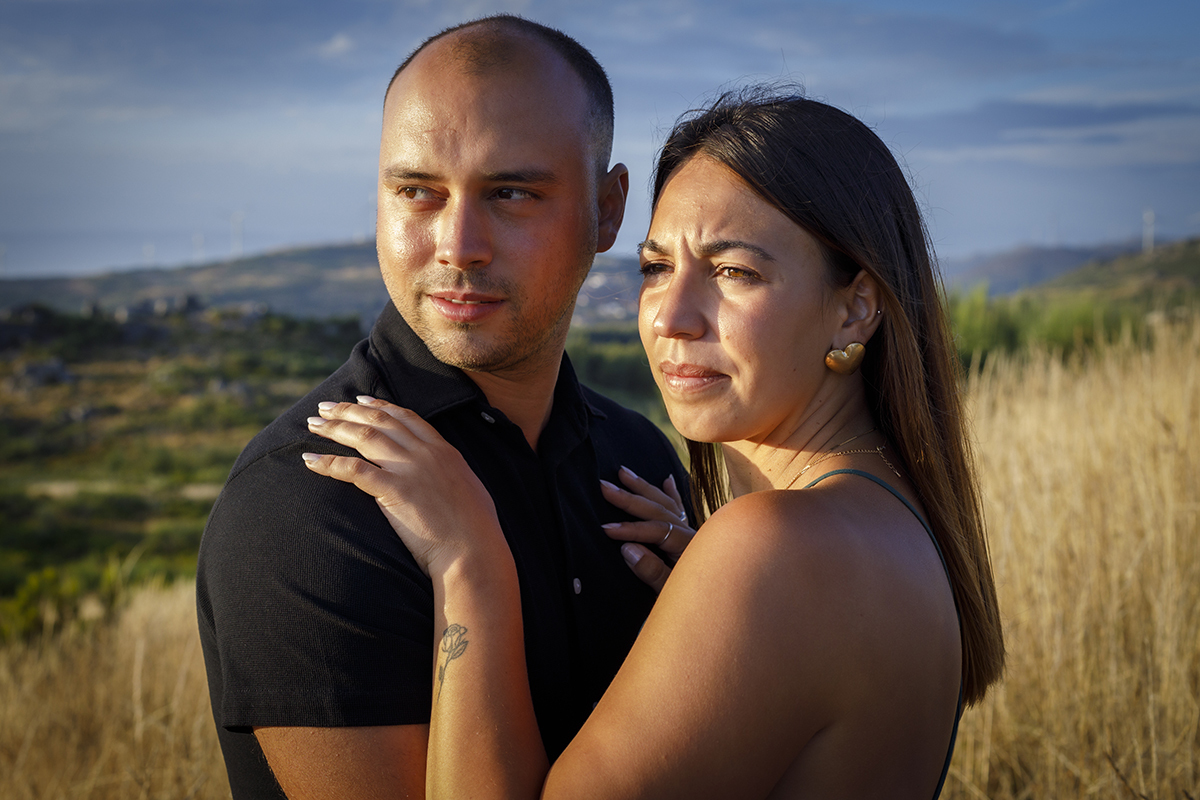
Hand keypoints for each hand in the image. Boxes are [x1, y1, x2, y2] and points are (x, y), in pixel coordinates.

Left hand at [301, 396, 506, 576]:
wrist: (474, 551)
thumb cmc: (476, 530)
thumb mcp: (468, 488)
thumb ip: (450, 474)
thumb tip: (444, 475)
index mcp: (444, 451)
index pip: (405, 417)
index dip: (379, 406)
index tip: (358, 400)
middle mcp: (425, 454)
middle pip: (380, 421)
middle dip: (348, 411)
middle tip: (324, 408)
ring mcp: (410, 470)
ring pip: (365, 438)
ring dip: (335, 428)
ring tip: (313, 425)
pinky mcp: (394, 491)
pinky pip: (354, 471)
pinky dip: (329, 463)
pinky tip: (311, 461)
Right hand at [600, 467, 694, 593]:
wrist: (720, 612)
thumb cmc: (696, 603)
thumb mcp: (671, 594)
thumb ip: (652, 572)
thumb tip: (627, 548)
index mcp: (690, 548)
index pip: (657, 531)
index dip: (631, 529)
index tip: (606, 529)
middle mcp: (693, 535)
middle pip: (659, 510)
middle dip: (630, 498)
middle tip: (604, 486)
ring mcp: (694, 533)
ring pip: (667, 504)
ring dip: (644, 488)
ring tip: (623, 472)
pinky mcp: (693, 536)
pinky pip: (681, 510)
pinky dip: (672, 495)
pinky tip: (666, 480)